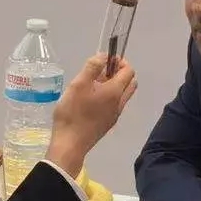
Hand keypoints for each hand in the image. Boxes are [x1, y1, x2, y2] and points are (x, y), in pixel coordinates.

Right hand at [47, 54, 136, 177]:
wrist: (70, 144)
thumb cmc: (72, 113)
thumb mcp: (78, 85)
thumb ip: (92, 67)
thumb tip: (104, 56)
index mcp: (115, 91)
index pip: (128, 71)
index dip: (119, 61)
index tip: (105, 60)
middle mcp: (120, 103)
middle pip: (130, 83)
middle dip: (119, 72)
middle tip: (101, 71)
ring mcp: (115, 114)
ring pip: (123, 94)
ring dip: (114, 84)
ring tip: (92, 84)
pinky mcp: (108, 123)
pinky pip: (115, 104)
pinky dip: (109, 96)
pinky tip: (90, 99)